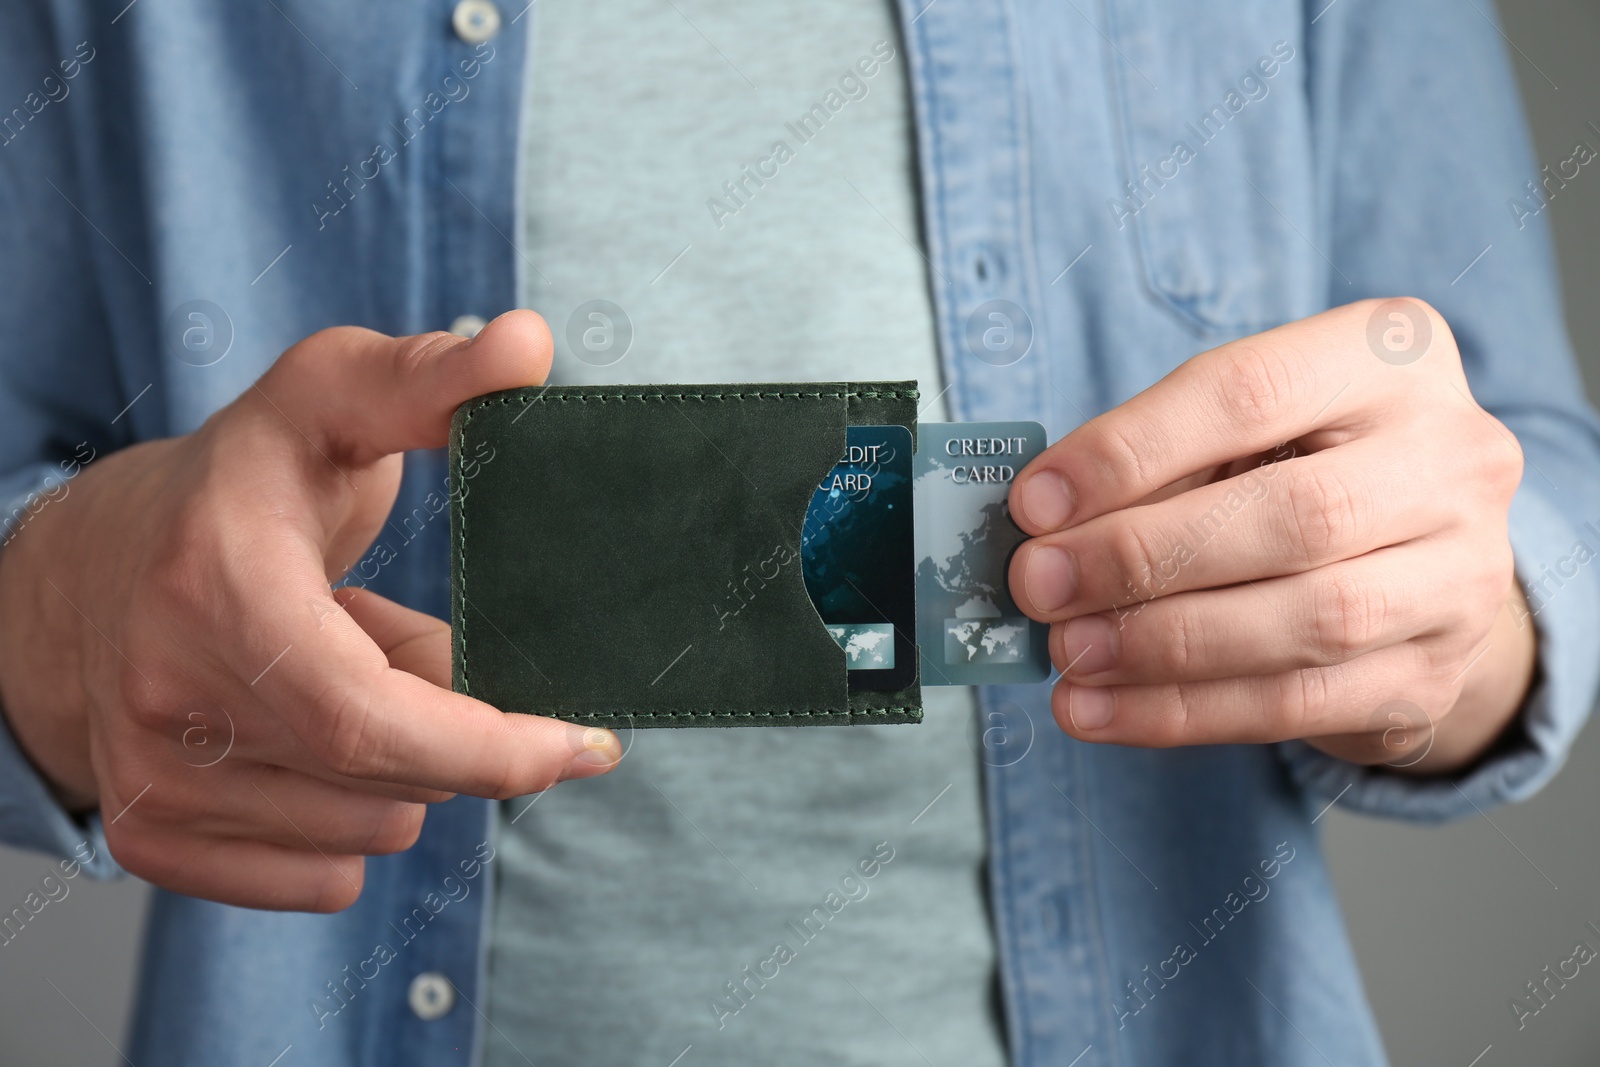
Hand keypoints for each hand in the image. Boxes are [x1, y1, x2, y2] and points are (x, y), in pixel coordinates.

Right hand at [0, 311, 620, 910]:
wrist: (90, 570)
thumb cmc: (236, 483)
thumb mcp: (328, 398)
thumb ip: (432, 376)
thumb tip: (530, 344)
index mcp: (215, 586)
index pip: (368, 718)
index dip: (491, 746)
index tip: (587, 740)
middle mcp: (166, 697)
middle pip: (389, 781)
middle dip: (463, 734)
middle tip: (439, 655)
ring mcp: (150, 779)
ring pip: (370, 832)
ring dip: (408, 769)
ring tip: (357, 675)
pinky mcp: (152, 837)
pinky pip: (325, 878)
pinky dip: (357, 815)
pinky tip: (318, 735)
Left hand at [1007, 299, 1535, 772]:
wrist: (1419, 563)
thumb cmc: (1294, 469)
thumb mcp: (1239, 431)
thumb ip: (1155, 463)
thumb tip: (1042, 524)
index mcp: (1391, 357)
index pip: (1250, 392)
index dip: (1130, 451)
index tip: (1036, 502)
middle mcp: (1453, 459)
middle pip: (1294, 515)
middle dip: (1142, 556)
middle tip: (1040, 585)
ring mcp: (1461, 575)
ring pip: (1309, 620)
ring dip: (1161, 645)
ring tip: (1067, 653)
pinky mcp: (1433, 676)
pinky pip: (1299, 704)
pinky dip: (1183, 713)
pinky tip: (1100, 711)